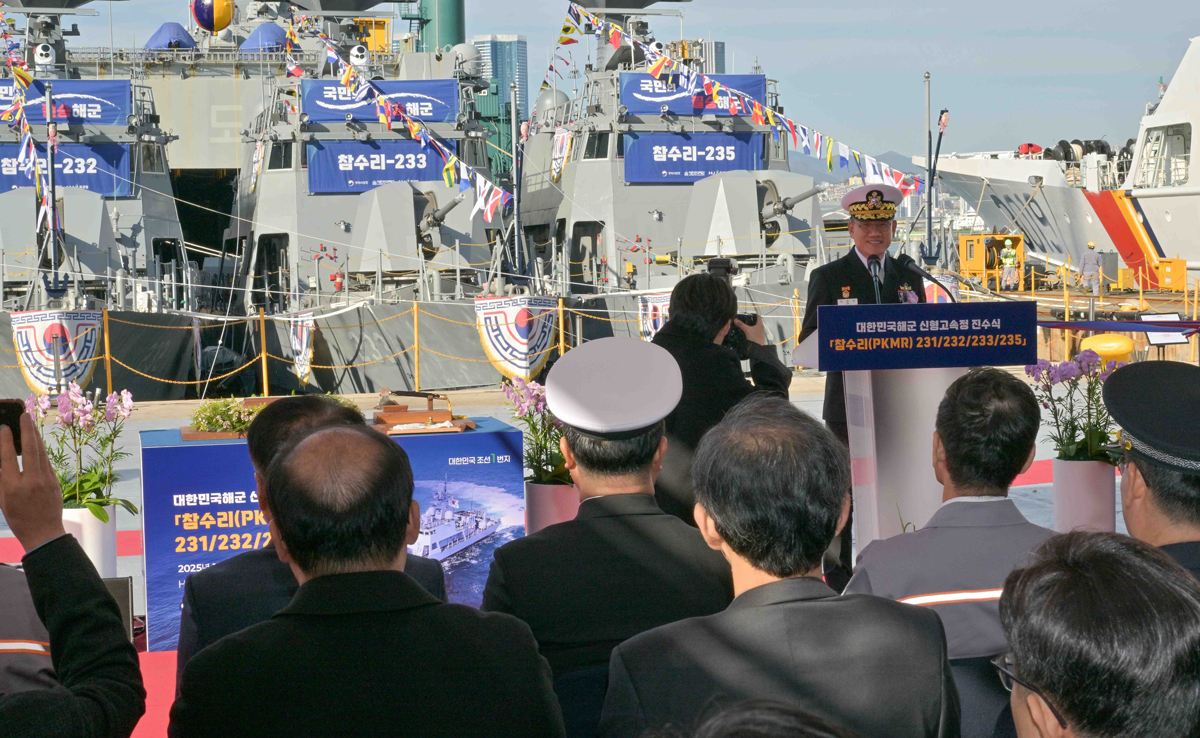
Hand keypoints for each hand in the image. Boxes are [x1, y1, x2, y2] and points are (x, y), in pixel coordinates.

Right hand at [0, 414, 65, 552]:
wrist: (43, 532)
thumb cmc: (18, 517)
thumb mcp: (3, 500)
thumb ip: (1, 479)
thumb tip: (2, 460)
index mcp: (12, 488)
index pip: (8, 459)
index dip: (6, 442)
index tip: (4, 428)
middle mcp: (30, 482)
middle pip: (30, 450)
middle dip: (27, 430)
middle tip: (25, 415)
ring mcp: (46, 481)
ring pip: (41, 453)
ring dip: (36, 437)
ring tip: (31, 423)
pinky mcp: (55, 482)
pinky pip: (47, 462)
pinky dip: (41, 450)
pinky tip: (38, 441)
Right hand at [735, 316, 766, 345]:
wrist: (758, 348)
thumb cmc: (754, 337)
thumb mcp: (747, 330)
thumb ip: (741, 325)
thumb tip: (735, 319)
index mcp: (760, 324)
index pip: (758, 316)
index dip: (753, 314)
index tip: (748, 315)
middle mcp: (761, 328)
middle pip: (756, 322)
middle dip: (750, 321)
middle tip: (744, 320)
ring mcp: (761, 333)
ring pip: (755, 327)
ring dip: (751, 326)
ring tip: (744, 326)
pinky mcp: (759, 337)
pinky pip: (755, 332)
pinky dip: (751, 331)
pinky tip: (746, 333)